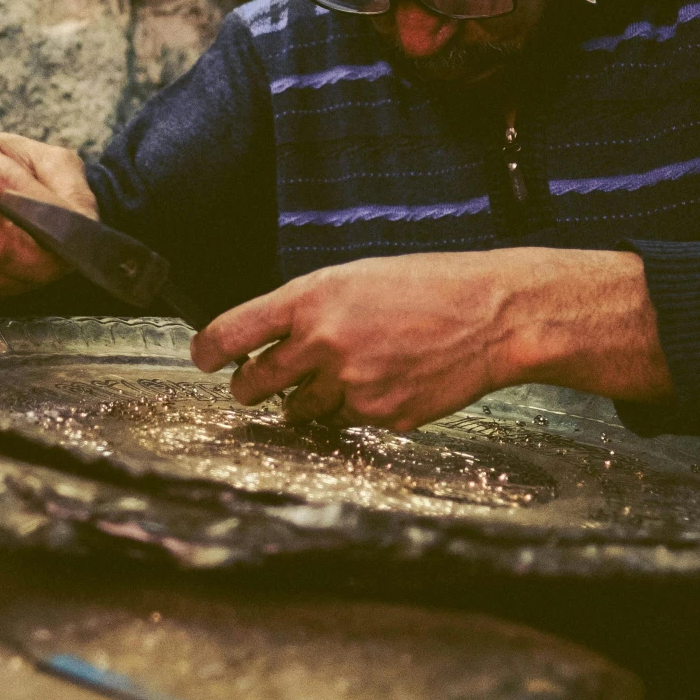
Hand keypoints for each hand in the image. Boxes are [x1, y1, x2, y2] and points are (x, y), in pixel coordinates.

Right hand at [0, 131, 98, 303]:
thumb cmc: (25, 175)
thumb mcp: (54, 165)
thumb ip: (69, 190)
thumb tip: (76, 226)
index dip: (38, 217)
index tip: (67, 236)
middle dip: (34, 261)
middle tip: (63, 263)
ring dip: (22, 280)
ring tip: (43, 268)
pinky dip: (1, 290)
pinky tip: (16, 274)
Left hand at [191, 248, 672, 428]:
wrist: (494, 315)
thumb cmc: (428, 287)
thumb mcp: (356, 277)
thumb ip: (307, 308)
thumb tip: (266, 339)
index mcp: (311, 299)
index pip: (229, 333)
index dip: (207, 352)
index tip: (204, 359)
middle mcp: (324, 343)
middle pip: (252, 386)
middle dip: (251, 388)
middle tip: (257, 384)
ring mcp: (351, 384)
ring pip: (299, 411)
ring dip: (306, 400)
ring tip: (343, 373)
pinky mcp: (380, 416)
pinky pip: (345, 422)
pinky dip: (354, 409)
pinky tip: (384, 382)